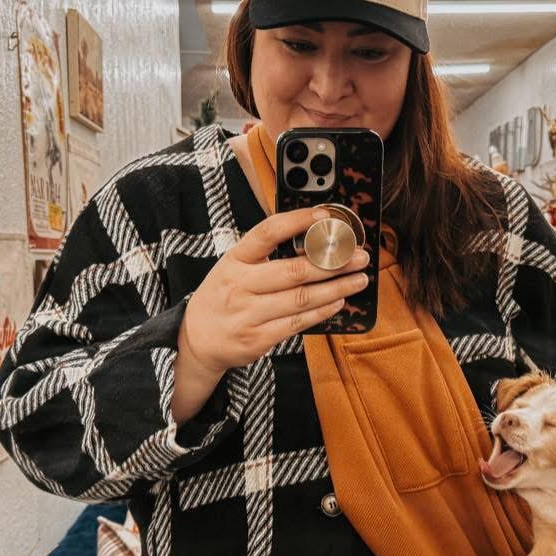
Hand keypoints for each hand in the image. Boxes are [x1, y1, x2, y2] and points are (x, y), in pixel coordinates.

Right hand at [181, 207, 370, 374]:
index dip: (298, 221)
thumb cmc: (222, 298)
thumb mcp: (232, 268)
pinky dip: (322, 311)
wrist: (196, 340)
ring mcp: (248, 314)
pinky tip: (338, 302)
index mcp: (234, 260)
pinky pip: (297, 323)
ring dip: (336, 288)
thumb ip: (264, 256)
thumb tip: (313, 241)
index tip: (325, 215)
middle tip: (358, 255)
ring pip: (301, 298)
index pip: (267, 233)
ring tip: (359, 279)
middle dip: (333, 262)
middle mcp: (239, 285)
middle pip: (293, 270)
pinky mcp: (258, 339)